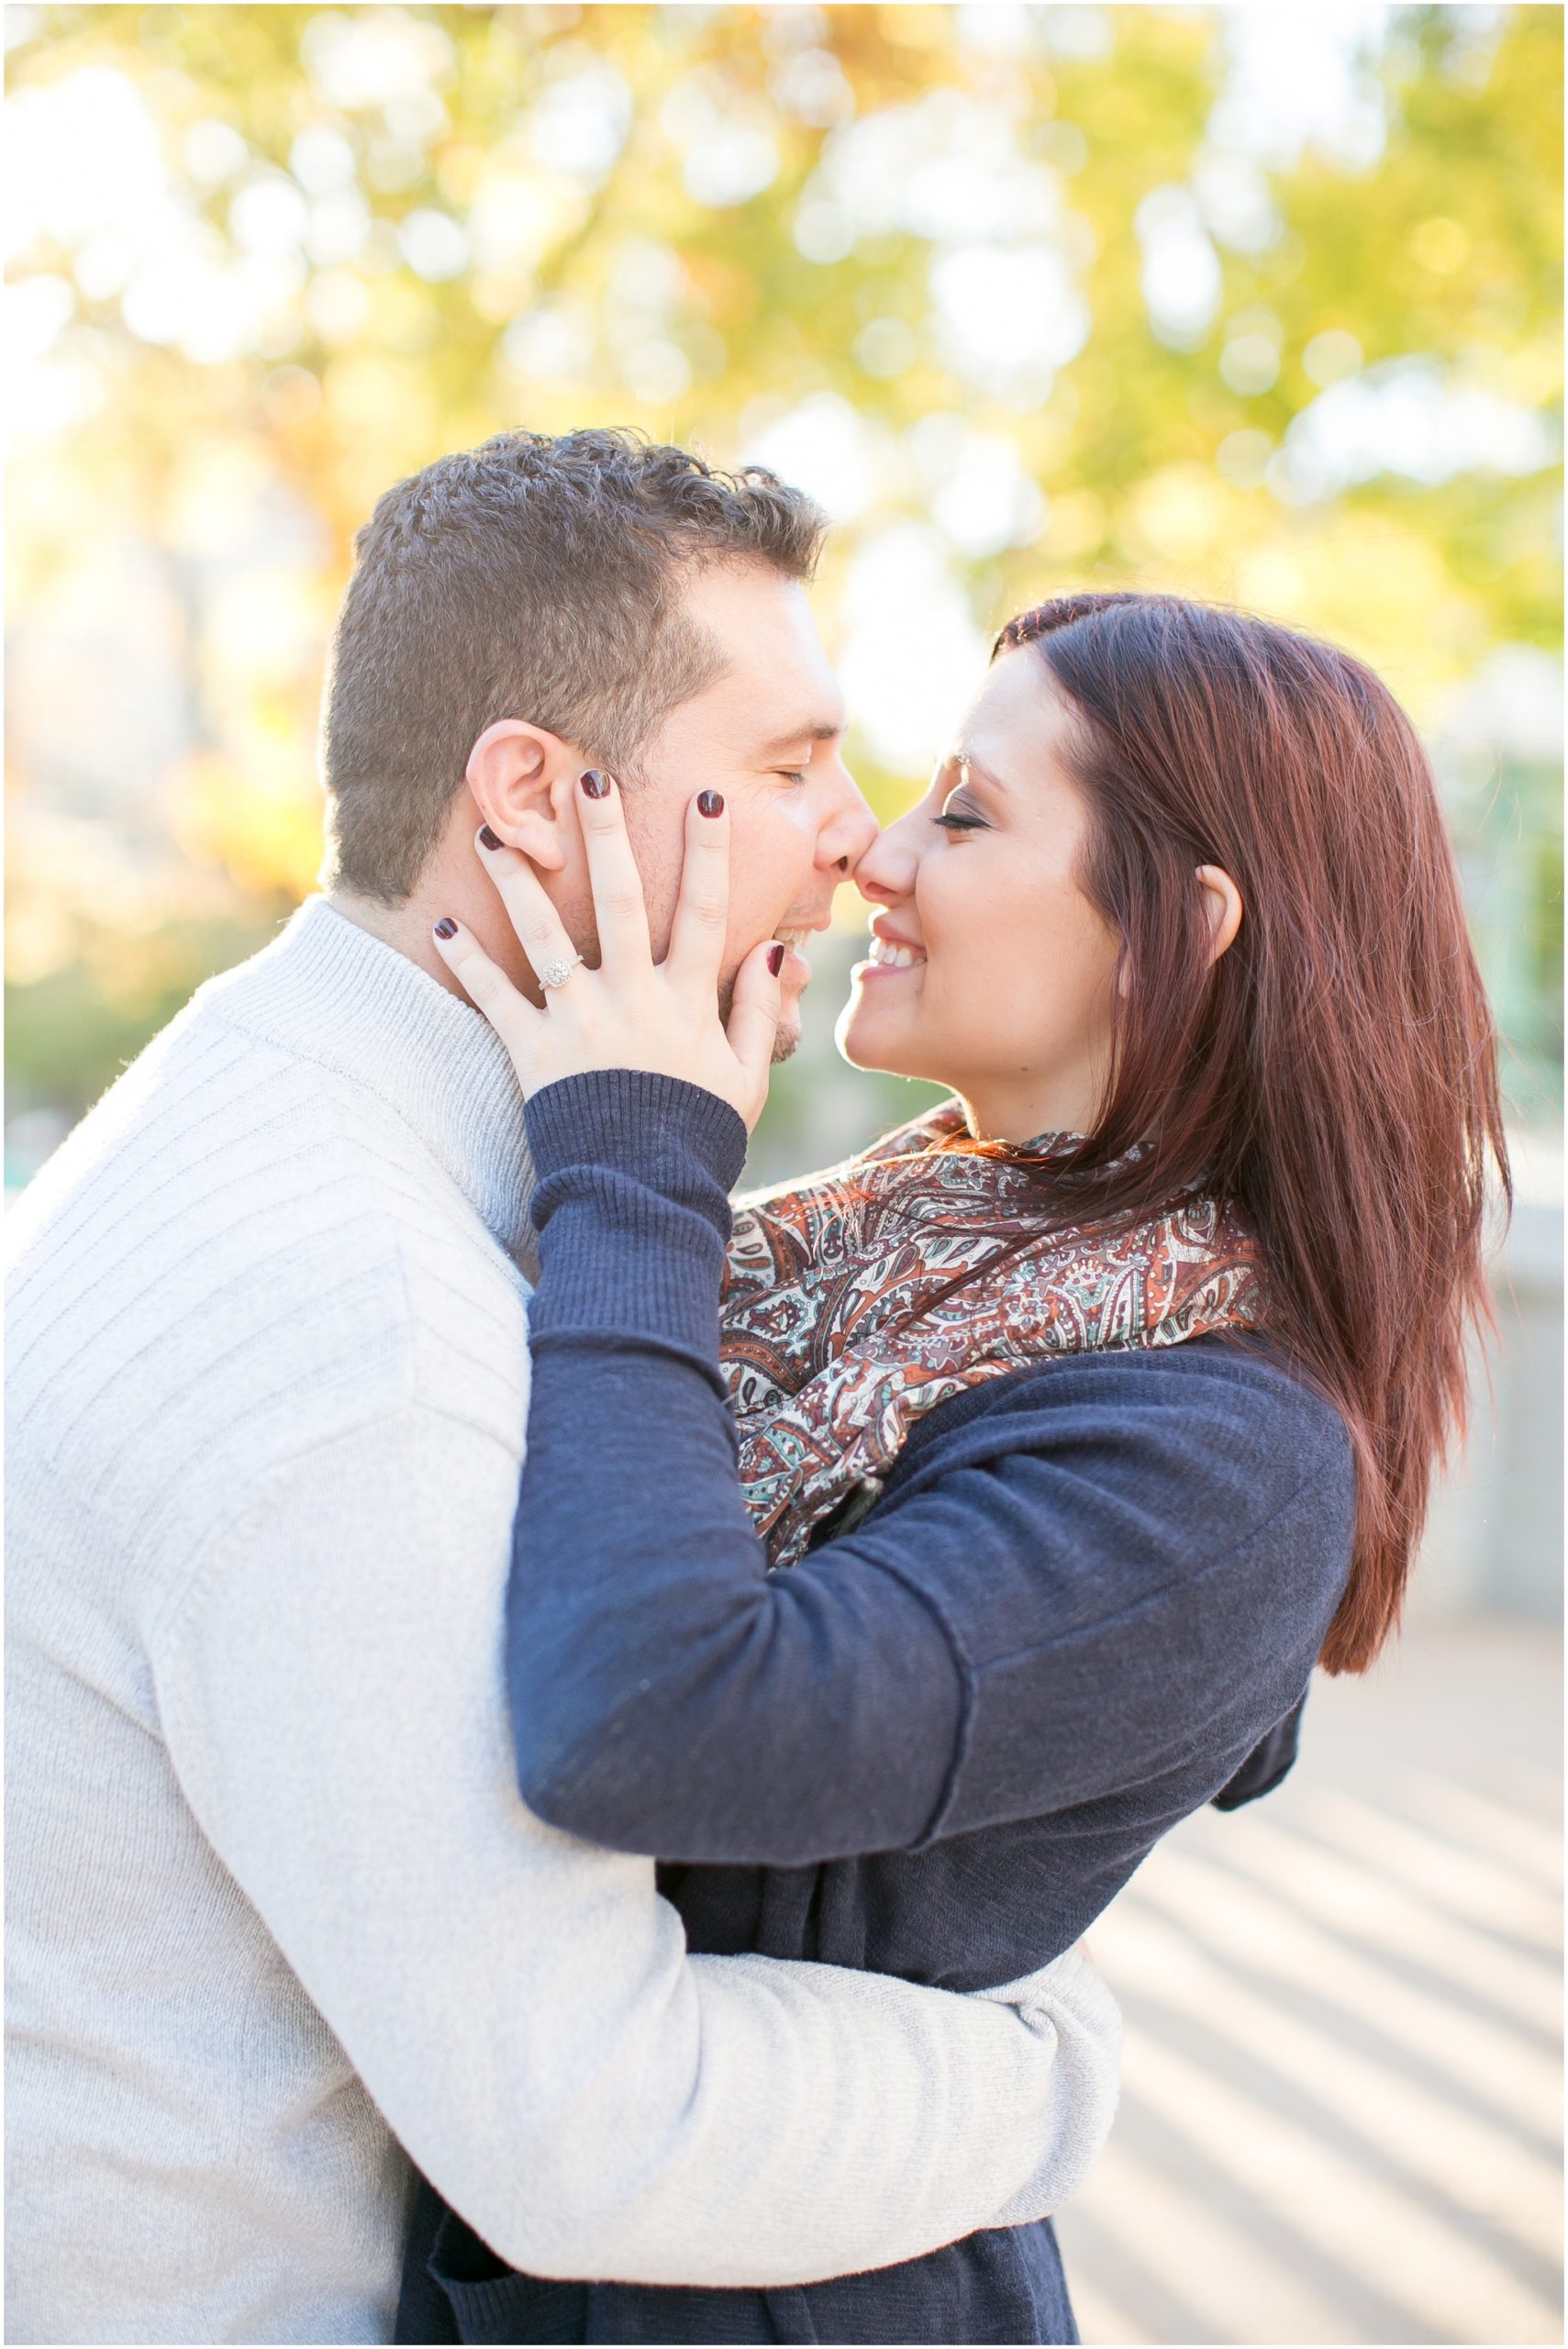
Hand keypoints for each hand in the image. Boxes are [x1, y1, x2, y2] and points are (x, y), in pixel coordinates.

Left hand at [431, 772, 784, 1131]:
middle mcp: (634, 1000)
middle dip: (606, 835)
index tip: (705, 796)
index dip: (709, 853)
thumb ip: (758, 1012)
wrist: (642, 1195)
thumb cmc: (697, 1136)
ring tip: (490, 833)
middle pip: (622, 901)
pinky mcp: (535, 1053)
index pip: (707, 911)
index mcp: (687, 1002)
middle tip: (589, 777)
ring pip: (545, 937)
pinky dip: (467, 961)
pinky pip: (495, 998)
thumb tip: (776, 952)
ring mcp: (581, 1023)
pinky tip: (443, 922)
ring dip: (516, 881)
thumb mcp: (745, 1078)